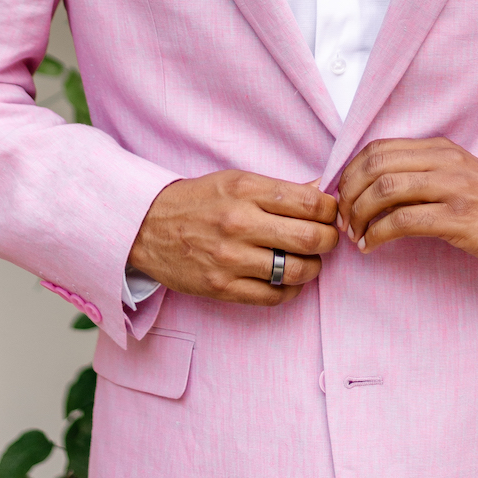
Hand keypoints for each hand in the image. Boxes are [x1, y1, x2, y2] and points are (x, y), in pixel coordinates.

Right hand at [128, 172, 338, 305]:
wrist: (147, 226)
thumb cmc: (198, 201)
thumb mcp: (236, 181)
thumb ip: (280, 190)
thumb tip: (323, 191)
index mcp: (246, 189)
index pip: (310, 201)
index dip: (330, 210)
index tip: (330, 214)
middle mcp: (239, 223)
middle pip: (309, 237)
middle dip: (329, 240)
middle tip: (326, 239)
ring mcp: (230, 258)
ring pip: (296, 270)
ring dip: (313, 268)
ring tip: (308, 261)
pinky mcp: (221, 287)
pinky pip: (273, 296)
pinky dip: (290, 291)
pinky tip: (288, 281)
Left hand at [336, 138, 477, 280]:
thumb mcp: (458, 179)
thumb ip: (421, 176)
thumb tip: (371, 188)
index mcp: (441, 148)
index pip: (378, 148)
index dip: (349, 172)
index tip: (341, 198)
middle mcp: (446, 161)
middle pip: (375, 166)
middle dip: (349, 195)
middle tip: (343, 221)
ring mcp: (455, 188)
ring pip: (386, 190)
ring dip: (360, 216)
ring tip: (356, 236)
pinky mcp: (461, 218)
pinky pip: (404, 221)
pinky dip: (379, 235)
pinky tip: (372, 247)